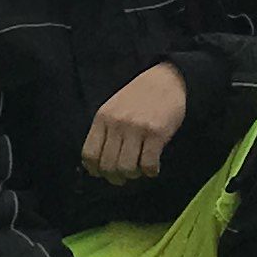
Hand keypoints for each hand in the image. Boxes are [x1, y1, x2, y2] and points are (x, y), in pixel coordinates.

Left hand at [81, 62, 187, 183]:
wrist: (166, 79)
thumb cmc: (139, 96)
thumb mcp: (113, 108)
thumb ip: (105, 131)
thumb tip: (97, 163)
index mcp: (103, 118)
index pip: (89, 154)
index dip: (95, 170)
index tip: (103, 173)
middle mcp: (117, 124)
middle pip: (108, 165)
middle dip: (115, 177)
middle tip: (123, 177)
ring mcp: (137, 128)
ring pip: (127, 168)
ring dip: (133, 175)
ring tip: (139, 169)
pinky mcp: (157, 133)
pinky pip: (148, 165)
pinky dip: (150, 171)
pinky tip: (153, 166)